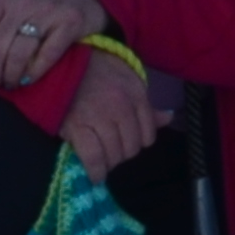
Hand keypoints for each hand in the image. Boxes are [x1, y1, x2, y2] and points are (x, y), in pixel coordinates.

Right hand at [56, 44, 155, 178]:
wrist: (65, 60)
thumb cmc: (99, 72)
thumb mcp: (129, 82)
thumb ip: (147, 106)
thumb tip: (169, 118)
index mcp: (136, 96)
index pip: (148, 134)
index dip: (138, 143)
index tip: (126, 143)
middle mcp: (121, 107)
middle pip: (131, 147)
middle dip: (122, 154)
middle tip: (111, 151)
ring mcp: (99, 117)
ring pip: (115, 154)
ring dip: (109, 163)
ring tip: (102, 160)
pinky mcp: (77, 126)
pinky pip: (94, 157)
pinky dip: (96, 170)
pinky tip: (96, 174)